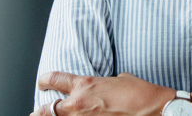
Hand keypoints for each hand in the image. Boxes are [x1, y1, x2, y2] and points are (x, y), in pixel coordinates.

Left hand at [31, 72, 174, 115]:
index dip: (44, 81)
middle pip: (48, 110)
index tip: (42, 83)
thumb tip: (105, 87)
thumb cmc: (141, 94)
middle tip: (37, 112)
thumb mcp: (120, 80)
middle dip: (40, 112)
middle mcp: (79, 104)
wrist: (154, 111)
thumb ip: (105, 83)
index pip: (54, 79)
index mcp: (86, 85)